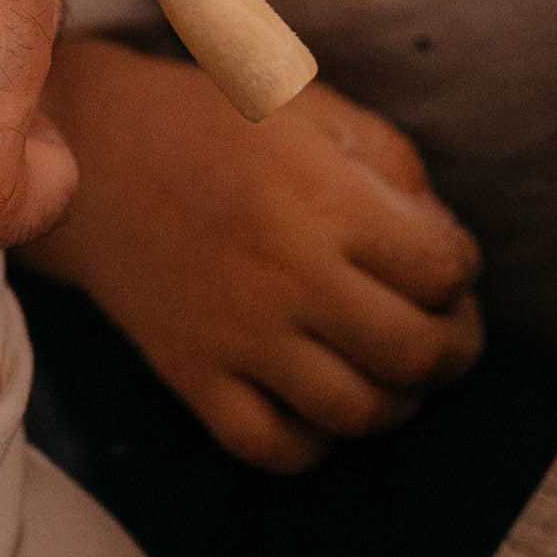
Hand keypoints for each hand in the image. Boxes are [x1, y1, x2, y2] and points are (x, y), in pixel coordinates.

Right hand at [35, 37, 482, 470]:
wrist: (95, 151)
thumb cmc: (217, 121)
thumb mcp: (315, 108)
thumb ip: (396, 167)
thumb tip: (446, 243)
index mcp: (323, 201)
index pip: (443, 271)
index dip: (461, 267)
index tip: (443, 257)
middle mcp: (285, 276)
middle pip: (417, 354)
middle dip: (453, 346)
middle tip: (442, 326)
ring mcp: (236, 335)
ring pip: (356, 413)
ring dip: (395, 399)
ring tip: (386, 366)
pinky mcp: (192, 375)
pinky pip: (273, 448)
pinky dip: (313, 441)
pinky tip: (318, 400)